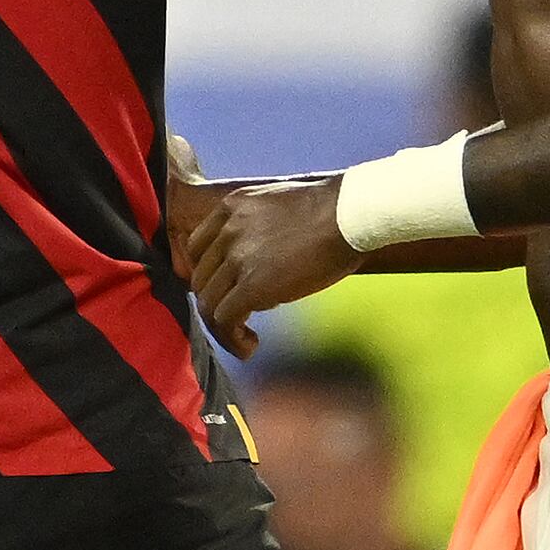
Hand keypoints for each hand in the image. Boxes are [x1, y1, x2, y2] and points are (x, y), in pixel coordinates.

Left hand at [184, 176, 356, 359]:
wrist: (351, 214)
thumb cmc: (333, 211)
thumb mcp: (279, 206)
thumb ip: (259, 227)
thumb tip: (260, 263)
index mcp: (232, 207)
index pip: (198, 246)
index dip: (208, 274)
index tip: (224, 289)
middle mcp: (228, 230)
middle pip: (200, 278)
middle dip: (216, 302)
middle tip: (238, 318)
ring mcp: (237, 257)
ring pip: (208, 302)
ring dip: (222, 326)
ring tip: (244, 339)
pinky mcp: (253, 285)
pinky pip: (225, 319)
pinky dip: (232, 338)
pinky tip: (251, 344)